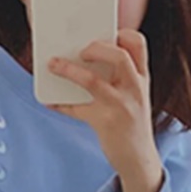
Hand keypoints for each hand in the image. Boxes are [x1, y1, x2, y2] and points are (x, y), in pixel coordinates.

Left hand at [47, 30, 162, 191]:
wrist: (140, 159)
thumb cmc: (131, 124)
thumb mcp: (132, 97)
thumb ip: (115, 79)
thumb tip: (80, 61)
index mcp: (142, 78)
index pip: (138, 44)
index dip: (122, 33)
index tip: (107, 32)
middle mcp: (135, 89)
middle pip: (119, 55)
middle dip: (96, 47)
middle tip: (81, 50)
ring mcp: (121, 106)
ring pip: (92, 81)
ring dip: (68, 70)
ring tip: (53, 64)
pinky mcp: (105, 123)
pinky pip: (77, 109)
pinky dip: (60, 104)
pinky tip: (49, 101)